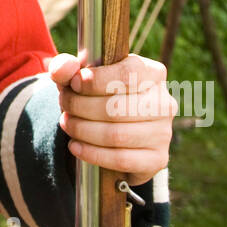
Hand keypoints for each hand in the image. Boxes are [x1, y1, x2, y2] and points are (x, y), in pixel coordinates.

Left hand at [48, 52, 174, 184]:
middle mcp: (164, 103)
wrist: (111, 130)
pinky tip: (75, 146)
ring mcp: (164, 133)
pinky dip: (92, 153)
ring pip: (117, 135)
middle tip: (64, 105)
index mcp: (153, 74)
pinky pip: (121, 159)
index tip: (73, 84)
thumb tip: (62, 69)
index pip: (127, 74)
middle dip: (81, 106)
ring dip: (83, 130)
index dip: (95, 80)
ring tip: (67, 123)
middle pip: (117, 107)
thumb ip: (66, 67)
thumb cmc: (96, 95)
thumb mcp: (80, 76)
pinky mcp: (157, 159)